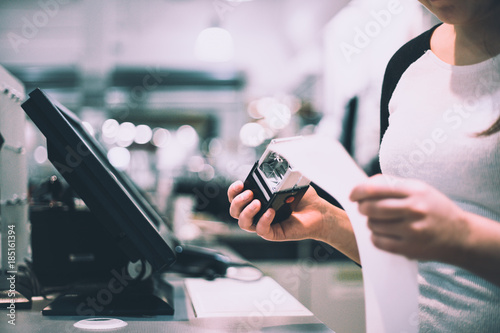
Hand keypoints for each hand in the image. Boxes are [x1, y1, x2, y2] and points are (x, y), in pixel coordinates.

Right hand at [227, 180, 334, 241]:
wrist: (320, 212)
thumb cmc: (304, 199)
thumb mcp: (289, 184)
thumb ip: (279, 177)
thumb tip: (273, 169)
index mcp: (257, 200)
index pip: (236, 198)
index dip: (233, 192)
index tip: (239, 183)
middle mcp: (257, 213)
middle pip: (235, 212)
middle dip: (238, 202)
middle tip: (249, 193)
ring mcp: (264, 224)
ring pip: (244, 224)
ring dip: (246, 212)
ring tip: (257, 202)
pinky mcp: (274, 233)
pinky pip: (262, 230)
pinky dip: (263, 221)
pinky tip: (270, 212)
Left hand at [349, 174, 468, 262]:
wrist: (459, 236)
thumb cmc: (433, 208)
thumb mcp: (418, 189)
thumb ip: (392, 185)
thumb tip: (363, 187)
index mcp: (414, 190)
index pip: (376, 188)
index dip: (358, 191)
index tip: (353, 195)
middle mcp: (414, 209)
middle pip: (371, 208)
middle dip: (362, 208)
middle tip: (364, 208)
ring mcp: (412, 230)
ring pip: (373, 225)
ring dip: (371, 222)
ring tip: (380, 221)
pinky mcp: (409, 248)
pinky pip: (378, 242)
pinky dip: (375, 237)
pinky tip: (383, 233)